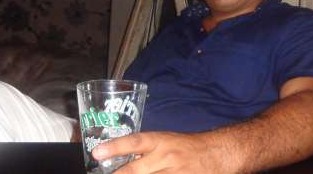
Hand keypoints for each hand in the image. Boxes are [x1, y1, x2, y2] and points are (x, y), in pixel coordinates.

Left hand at [92, 131, 238, 173]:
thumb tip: (121, 162)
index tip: (96, 153)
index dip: (115, 147)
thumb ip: (146, 151)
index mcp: (161, 141)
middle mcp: (165, 158)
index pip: (135, 142)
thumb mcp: (166, 141)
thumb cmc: (186, 146)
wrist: (216, 154)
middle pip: (135, 171)